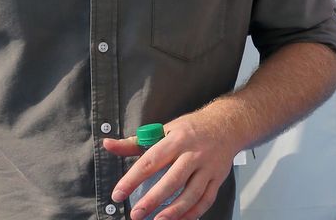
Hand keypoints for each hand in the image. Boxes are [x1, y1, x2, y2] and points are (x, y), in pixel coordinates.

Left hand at [103, 110, 239, 219]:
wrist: (227, 124)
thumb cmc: (191, 129)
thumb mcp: (163, 130)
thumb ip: (134, 142)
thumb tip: (108, 145)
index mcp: (177, 139)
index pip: (151, 161)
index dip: (132, 179)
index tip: (118, 193)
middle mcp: (194, 154)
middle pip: (173, 180)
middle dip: (153, 199)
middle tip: (136, 214)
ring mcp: (208, 167)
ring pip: (191, 193)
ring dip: (174, 211)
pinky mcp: (218, 178)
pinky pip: (206, 200)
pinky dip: (193, 213)